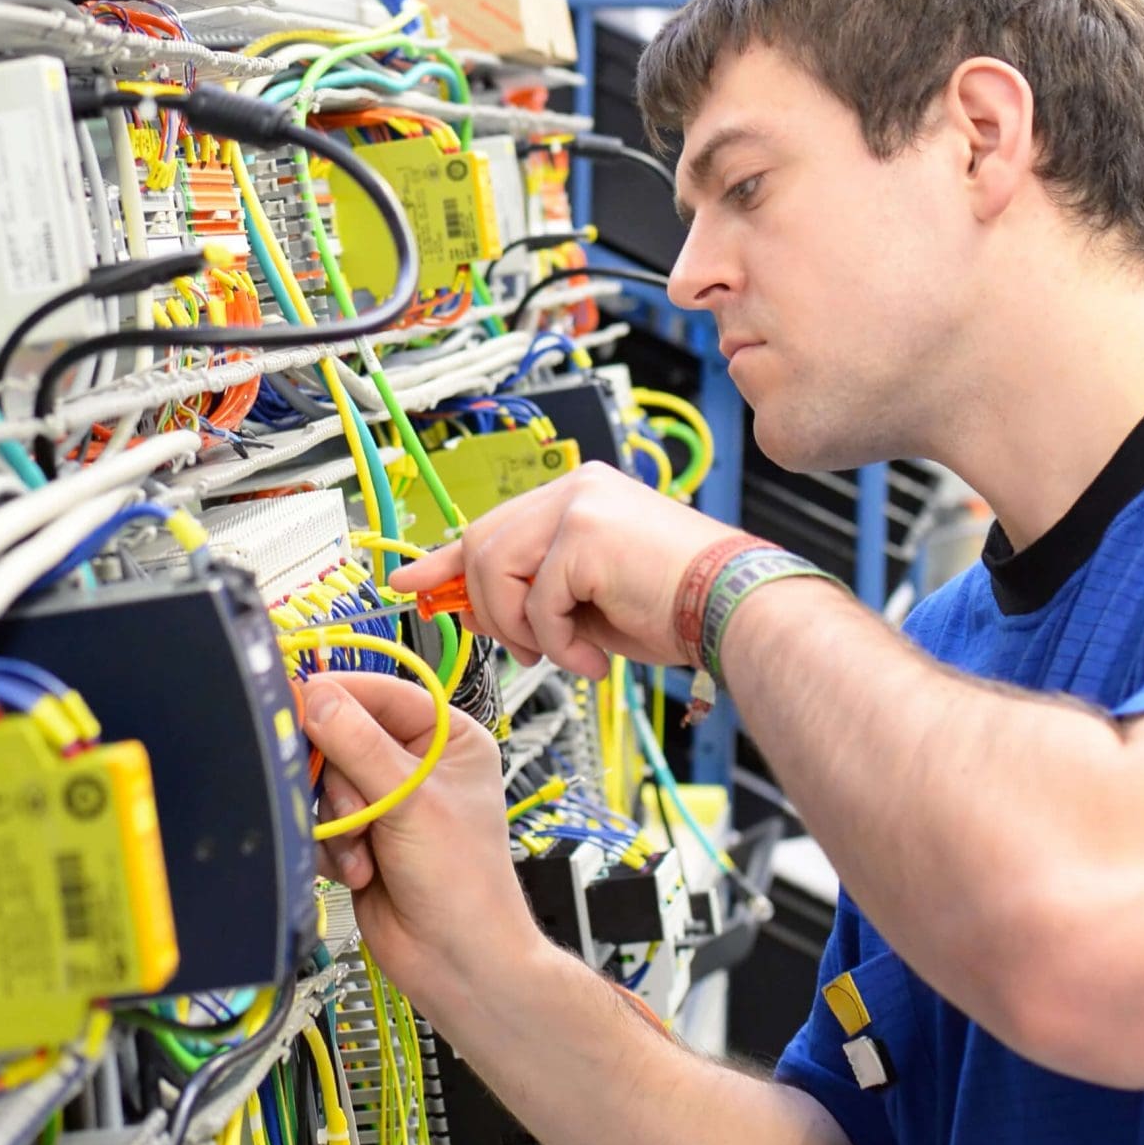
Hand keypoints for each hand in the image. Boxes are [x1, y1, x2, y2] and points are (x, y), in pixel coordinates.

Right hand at [300, 671, 544, 1019]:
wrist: (455, 961)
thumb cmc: (463, 882)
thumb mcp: (411, 802)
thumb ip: (359, 746)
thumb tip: (316, 696)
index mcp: (448, 738)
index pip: (382, 693)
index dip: (339, 697)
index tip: (298, 702)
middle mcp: (417, 764)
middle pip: (343, 737)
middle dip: (342, 782)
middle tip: (354, 811)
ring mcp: (387, 801)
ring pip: (326, 782)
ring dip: (339, 822)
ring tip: (365, 850)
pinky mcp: (361, 836)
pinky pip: (321, 821)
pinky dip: (334, 848)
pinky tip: (360, 871)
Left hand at [389, 461, 741, 678]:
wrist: (733, 612)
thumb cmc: (674, 609)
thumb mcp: (581, 603)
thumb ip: (525, 595)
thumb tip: (460, 606)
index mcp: (577, 496)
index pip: (490, 523)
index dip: (443, 559)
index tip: (409, 584)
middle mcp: (574, 488)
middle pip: (481, 545)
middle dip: (488, 609)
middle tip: (528, 648)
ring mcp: (578, 506)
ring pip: (496, 572)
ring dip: (523, 629)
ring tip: (565, 652)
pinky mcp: (584, 535)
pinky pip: (535, 602)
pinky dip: (558, 643)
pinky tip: (592, 656)